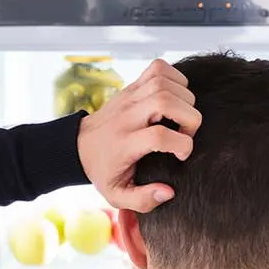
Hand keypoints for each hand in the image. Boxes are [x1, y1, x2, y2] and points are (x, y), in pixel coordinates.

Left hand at [77, 59, 201, 212]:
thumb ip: (143, 200)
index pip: (159, 136)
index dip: (181, 145)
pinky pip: (158, 68)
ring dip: (185, 98)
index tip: (181, 156)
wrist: (79, 147)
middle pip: (165, 100)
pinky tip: (176, 97)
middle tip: (186, 133)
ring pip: (164, 82)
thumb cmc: (103, 171)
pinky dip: (175, 77)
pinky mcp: (131, 86)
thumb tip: (168, 192)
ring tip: (181, 117)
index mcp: (124, 143)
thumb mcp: (117, 195)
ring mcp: (129, 97)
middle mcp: (127, 116)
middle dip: (189, 117)